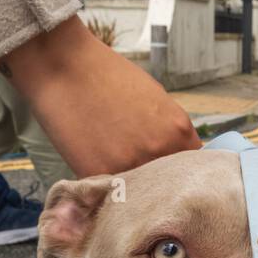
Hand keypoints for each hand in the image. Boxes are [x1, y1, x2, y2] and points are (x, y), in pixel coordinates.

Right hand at [0, 16, 200, 174]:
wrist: (64, 66)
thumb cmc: (108, 75)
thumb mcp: (155, 98)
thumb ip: (170, 131)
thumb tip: (178, 155)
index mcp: (178, 131)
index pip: (194, 168)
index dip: (181, 171)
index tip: (169, 171)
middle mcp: (160, 152)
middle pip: (169, 184)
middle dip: (158, 181)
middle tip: (141, 171)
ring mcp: (130, 166)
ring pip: (140, 190)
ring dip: (133, 186)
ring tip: (115, 162)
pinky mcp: (99, 174)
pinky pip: (111, 190)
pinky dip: (108, 185)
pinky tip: (98, 162)